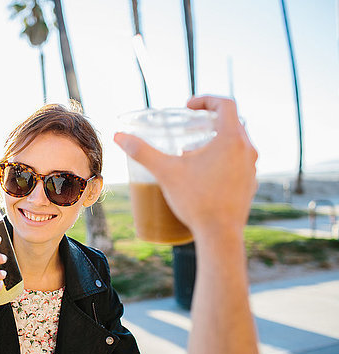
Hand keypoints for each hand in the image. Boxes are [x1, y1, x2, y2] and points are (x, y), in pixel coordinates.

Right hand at [114, 96, 257, 236]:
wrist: (220, 235)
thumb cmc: (196, 201)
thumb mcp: (165, 172)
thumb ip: (142, 151)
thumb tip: (119, 136)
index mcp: (231, 139)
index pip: (225, 104)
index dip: (205, 100)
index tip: (188, 106)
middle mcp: (248, 150)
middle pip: (232, 123)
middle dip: (209, 122)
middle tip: (190, 128)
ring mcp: (252, 169)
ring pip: (237, 144)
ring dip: (216, 142)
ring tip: (193, 154)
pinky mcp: (251, 185)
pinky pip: (239, 164)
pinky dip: (223, 161)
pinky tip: (204, 175)